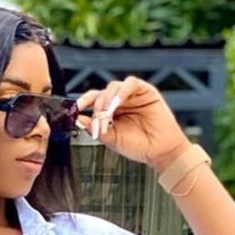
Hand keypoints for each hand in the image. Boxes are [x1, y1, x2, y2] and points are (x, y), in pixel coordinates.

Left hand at [75, 76, 190, 170]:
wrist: (159, 151)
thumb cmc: (137, 146)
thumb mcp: (111, 139)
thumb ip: (94, 128)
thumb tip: (76, 119)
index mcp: (111, 111)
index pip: (94, 100)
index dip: (83, 101)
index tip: (75, 108)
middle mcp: (120, 101)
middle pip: (102, 94)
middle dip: (97, 109)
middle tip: (99, 124)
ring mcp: (132, 95)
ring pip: (113, 87)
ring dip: (107, 101)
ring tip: (107, 116)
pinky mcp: (145, 90)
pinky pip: (130, 84)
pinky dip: (121, 92)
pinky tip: (116, 105)